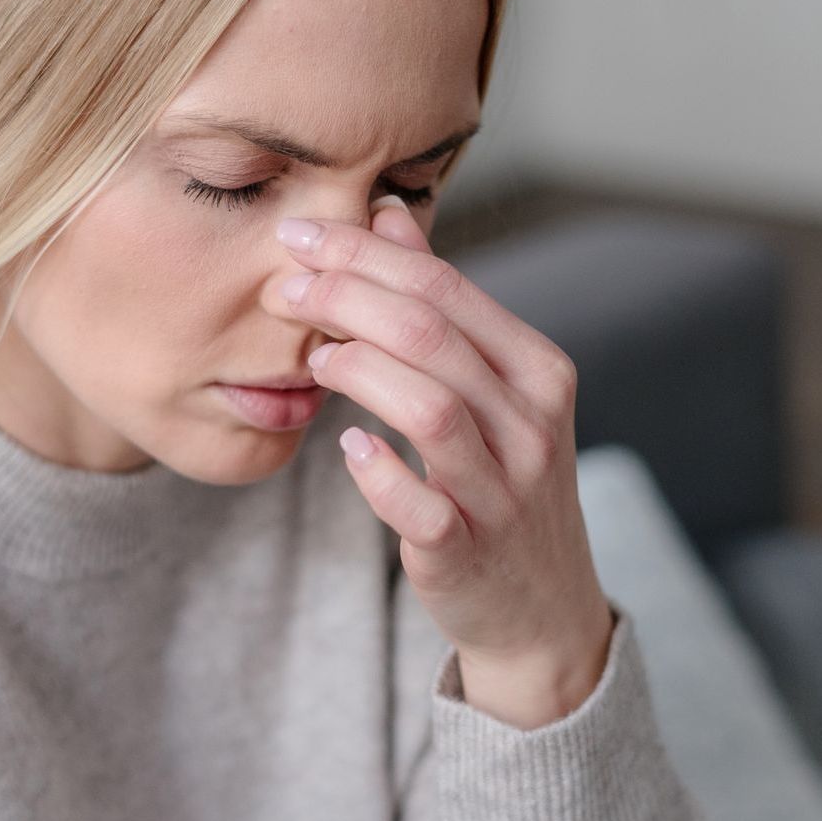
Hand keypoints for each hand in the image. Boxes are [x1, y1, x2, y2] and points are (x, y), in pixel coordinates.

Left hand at [277, 197, 614, 728]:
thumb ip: (438, 302)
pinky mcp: (466, 551)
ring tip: (313, 360)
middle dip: (343, 298)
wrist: (540, 605)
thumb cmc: (499, 478)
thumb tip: (387, 215)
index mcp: (537, 369)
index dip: (362, 254)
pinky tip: (347, 446)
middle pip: (431, 336)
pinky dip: (378, 471)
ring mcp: (504, 491)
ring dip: (358, 372)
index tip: (297, 235)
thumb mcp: (489, 387)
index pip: (445, 287)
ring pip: (429, 408)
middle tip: (281, 290)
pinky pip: (420, 505)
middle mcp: (531, 423)